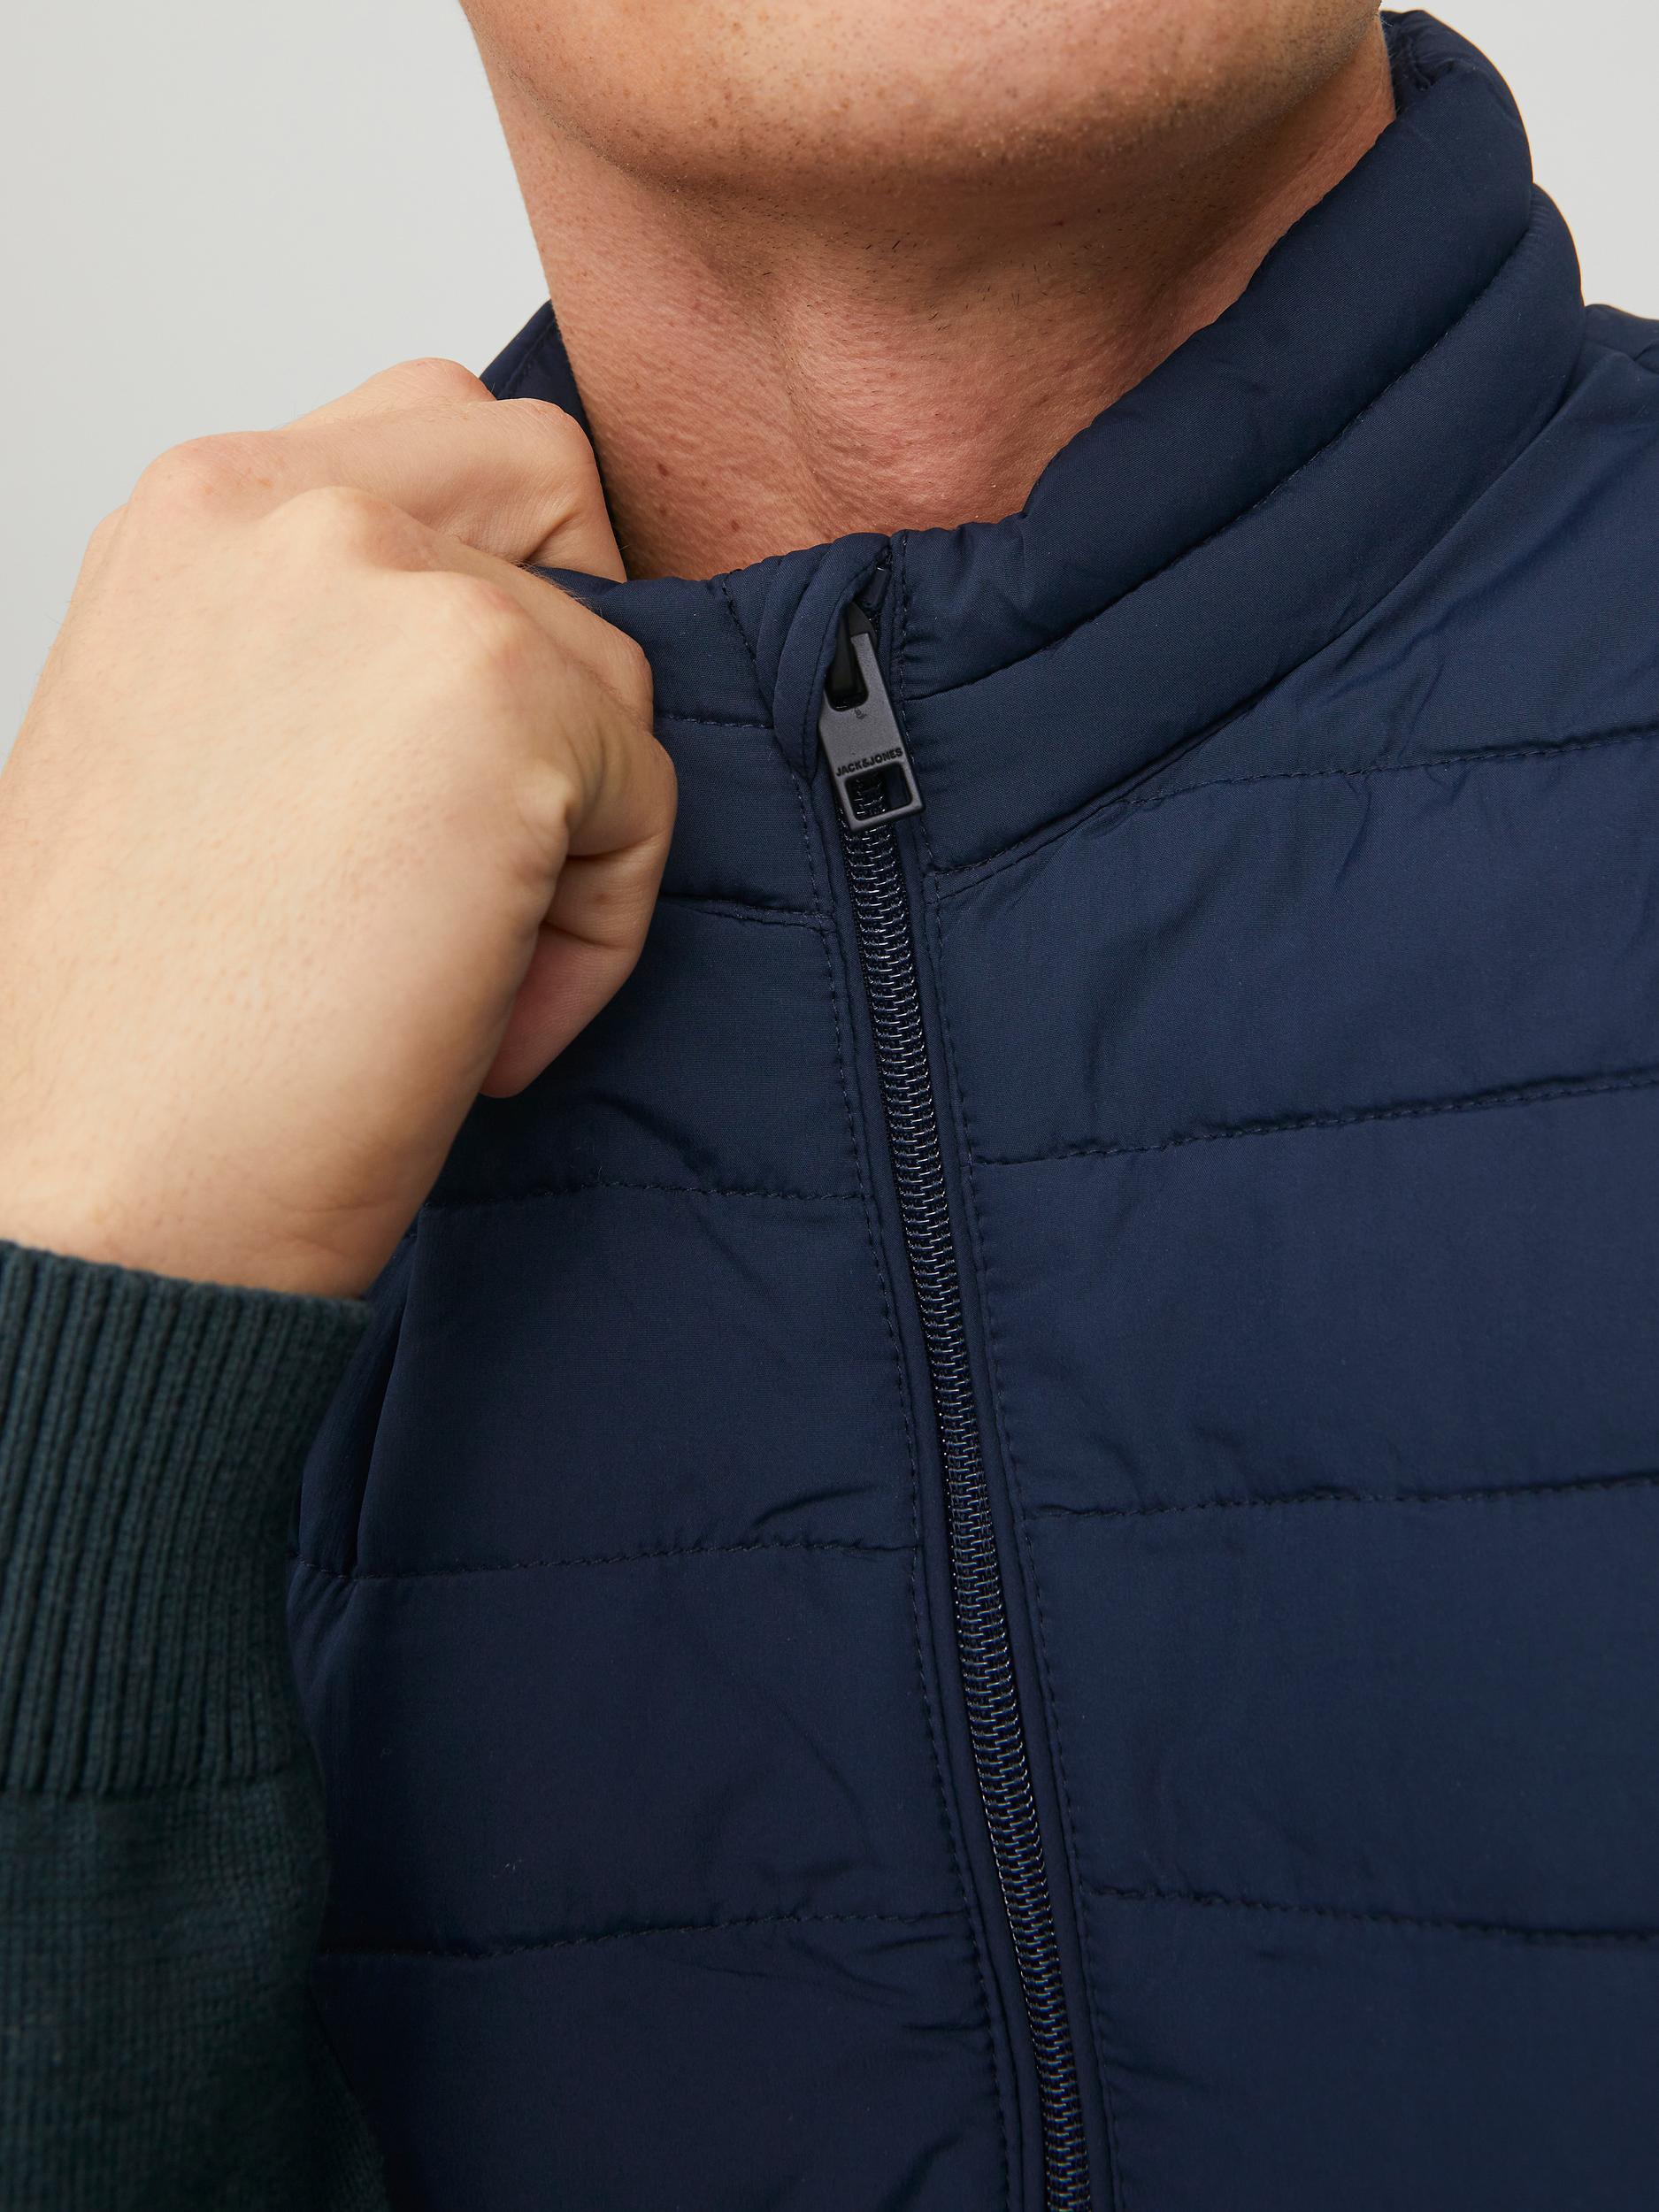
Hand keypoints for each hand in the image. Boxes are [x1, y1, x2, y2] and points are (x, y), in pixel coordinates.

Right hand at [0, 360, 674, 1296]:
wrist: (109, 1190)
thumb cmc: (151, 1019)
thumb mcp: (198, 747)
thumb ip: (326, 646)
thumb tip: (493, 646)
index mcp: (191, 514)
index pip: (428, 433)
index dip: (491, 581)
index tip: (444, 749)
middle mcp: (280, 507)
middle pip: (548, 478)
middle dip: (564, 643)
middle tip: (505, 816)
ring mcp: (393, 587)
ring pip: (615, 663)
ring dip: (576, 827)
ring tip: (455, 967)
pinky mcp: (503, 700)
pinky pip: (648, 794)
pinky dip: (600, 924)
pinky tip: (481, 1018)